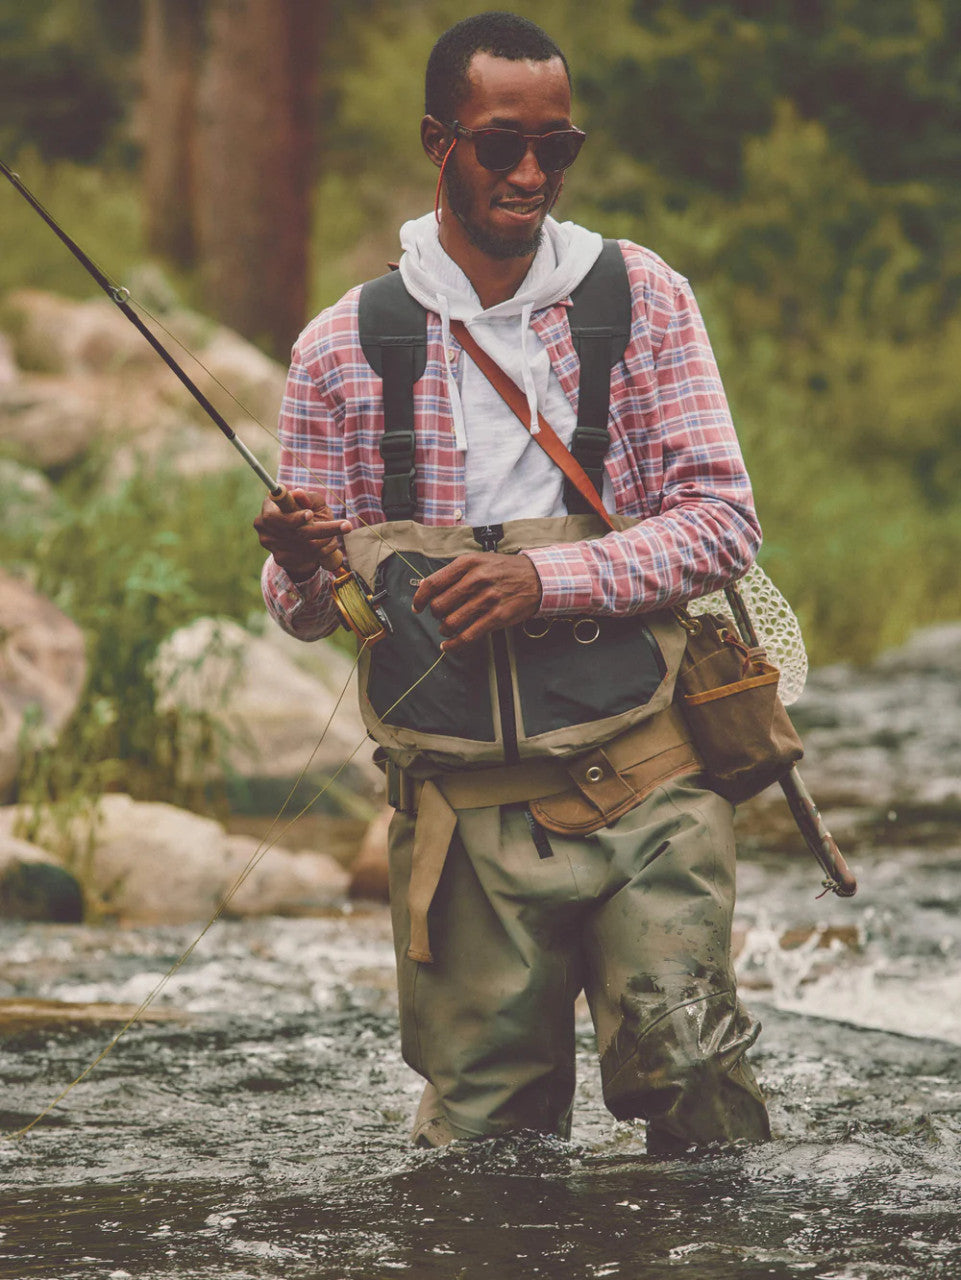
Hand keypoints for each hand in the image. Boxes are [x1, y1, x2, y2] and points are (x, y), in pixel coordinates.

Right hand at [253, 489, 351, 581]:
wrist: (300, 535)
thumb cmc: (307, 511)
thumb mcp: (311, 501)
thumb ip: (308, 497)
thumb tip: (299, 494)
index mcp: (269, 507)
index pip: (276, 516)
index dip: (294, 517)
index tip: (310, 514)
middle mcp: (265, 527)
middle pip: (297, 533)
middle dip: (325, 529)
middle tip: (347, 526)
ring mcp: (271, 545)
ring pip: (307, 546)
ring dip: (328, 539)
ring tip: (337, 531)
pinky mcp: (280, 559)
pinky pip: (309, 557)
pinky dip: (324, 549)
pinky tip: (328, 542)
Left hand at [411, 553, 541, 652]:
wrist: (537, 578)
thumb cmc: (504, 570)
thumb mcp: (478, 561)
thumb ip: (453, 573)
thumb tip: (425, 586)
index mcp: (468, 564)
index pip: (433, 583)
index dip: (420, 598)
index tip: (418, 606)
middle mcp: (476, 579)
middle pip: (440, 605)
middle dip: (435, 614)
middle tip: (440, 616)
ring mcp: (487, 599)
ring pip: (451, 622)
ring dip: (444, 629)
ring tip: (447, 629)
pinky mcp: (497, 616)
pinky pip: (468, 636)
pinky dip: (454, 644)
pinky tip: (449, 646)